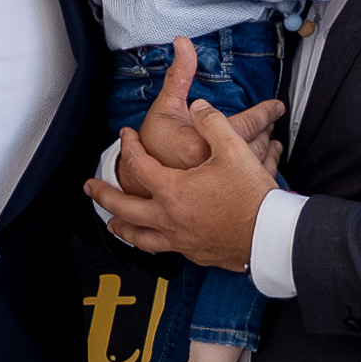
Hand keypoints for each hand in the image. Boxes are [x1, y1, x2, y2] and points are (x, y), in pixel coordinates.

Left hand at [88, 102, 274, 270]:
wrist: (269, 236)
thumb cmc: (252, 197)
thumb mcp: (233, 150)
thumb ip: (213, 123)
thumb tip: (199, 107)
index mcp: (173, 190)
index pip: (138, 165)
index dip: (129, 146)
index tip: (126, 135)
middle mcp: (169, 218)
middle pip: (124, 208)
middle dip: (103, 195)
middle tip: (91, 187)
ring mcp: (179, 240)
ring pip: (139, 236)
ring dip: (122, 227)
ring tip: (113, 223)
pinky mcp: (194, 254)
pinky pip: (163, 249)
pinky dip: (151, 242)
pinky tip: (155, 239)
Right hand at [128, 36, 283, 173]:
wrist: (142, 180)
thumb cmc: (153, 143)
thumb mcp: (164, 105)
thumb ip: (180, 75)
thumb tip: (183, 43)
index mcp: (202, 145)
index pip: (246, 124)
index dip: (265, 114)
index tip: (278, 106)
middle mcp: (214, 167)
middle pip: (254, 145)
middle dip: (266, 130)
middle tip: (273, 120)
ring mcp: (220, 183)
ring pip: (256, 164)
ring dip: (267, 149)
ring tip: (272, 139)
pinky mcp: (223, 192)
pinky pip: (251, 179)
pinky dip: (263, 167)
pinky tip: (267, 160)